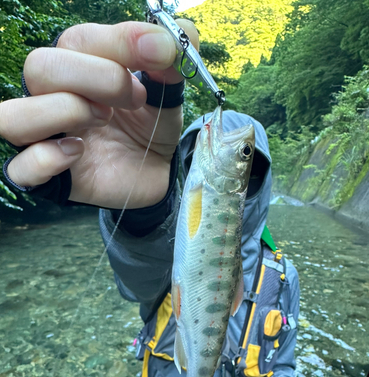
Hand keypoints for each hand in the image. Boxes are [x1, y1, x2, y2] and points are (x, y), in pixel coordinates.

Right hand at [0, 20, 198, 208]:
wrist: (155, 173)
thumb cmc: (150, 128)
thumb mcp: (166, 95)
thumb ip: (170, 63)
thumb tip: (178, 33)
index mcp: (79, 69)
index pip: (77, 40)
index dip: (120, 42)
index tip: (160, 53)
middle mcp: (54, 98)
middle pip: (40, 68)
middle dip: (95, 76)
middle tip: (134, 97)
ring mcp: (46, 138)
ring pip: (14, 116)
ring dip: (64, 111)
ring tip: (102, 120)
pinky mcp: (48, 177)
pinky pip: (20, 169)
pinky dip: (46, 158)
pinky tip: (78, 153)